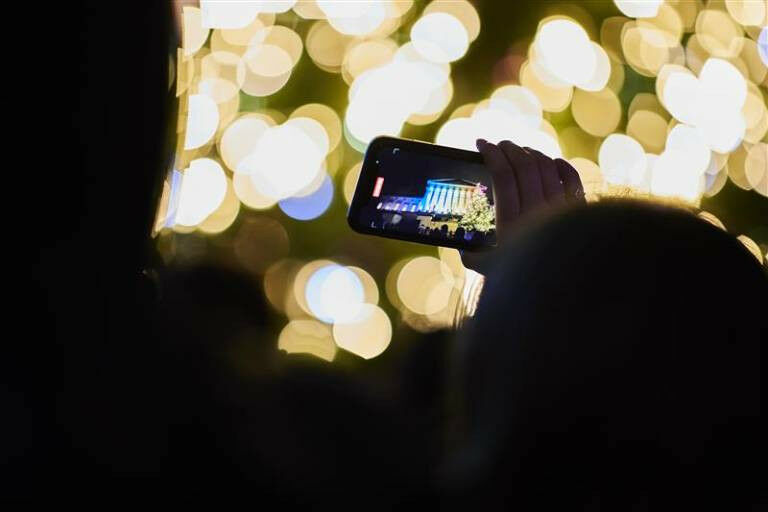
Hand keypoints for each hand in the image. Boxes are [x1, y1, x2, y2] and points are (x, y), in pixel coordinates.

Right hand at [461, 139, 584, 269]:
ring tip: (519, 152)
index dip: (491, 154)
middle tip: (498, 145)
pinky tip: (548, 162)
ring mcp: (561, 210)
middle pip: (525, 165)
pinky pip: (570, 175)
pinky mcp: (578, 208)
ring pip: (546, 166)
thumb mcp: (485, 266)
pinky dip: (558, 164)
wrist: (558, 286)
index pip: (503, 176)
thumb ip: (468, 251)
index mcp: (511, 225)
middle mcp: (538, 214)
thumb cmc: (515, 276)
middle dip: (509, 148)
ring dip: (530, 152)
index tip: (481, 144)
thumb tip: (458, 233)